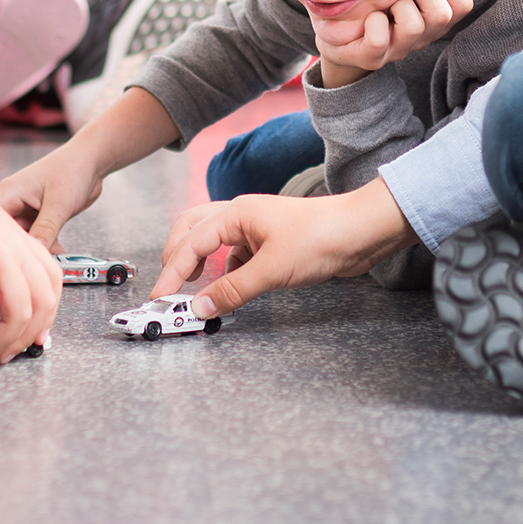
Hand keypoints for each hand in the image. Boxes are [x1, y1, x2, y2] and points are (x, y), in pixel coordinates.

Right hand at [0, 86, 181, 247]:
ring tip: (48, 260)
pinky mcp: (37, 217)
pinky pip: (35, 238)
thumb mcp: (59, 203)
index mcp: (8, 193)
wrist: (92, 161)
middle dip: (18, 251)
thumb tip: (35, 253)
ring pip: (21, 239)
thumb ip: (46, 229)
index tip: (3, 262)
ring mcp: (24, 211)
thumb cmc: (72, 169)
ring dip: (34, 250)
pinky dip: (45, 246)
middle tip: (32, 265)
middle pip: (3, 235)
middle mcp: (12, 202)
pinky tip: (57, 251)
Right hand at [151, 181, 416, 318]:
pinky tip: (230, 287)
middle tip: (170, 288)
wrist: (362, 232)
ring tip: (195, 289)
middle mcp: (240, 216)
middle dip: (176, 258)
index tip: (160, 299)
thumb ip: (233, 291)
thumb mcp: (272, 270)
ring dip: (199, 263)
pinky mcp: (270, 242)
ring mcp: (255, 227)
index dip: (171, 272)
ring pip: (213, 241)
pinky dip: (225, 270)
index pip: (189, 243)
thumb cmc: (321, 239)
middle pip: (191, 231)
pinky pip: (235, 253)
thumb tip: (200, 309)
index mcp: (235, 214)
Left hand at [311, 0, 471, 87]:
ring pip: (413, 25)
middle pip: (442, 14)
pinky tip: (367, 16)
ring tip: (383, 4)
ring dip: (396, 6)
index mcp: (434, 16)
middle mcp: (423, 36)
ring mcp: (399, 49)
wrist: (337, 28)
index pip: (463, 4)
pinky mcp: (372, 58)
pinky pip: (379, 40)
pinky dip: (372, 23)